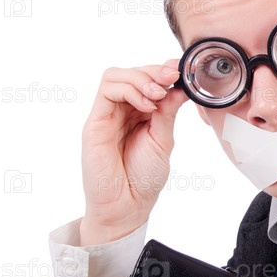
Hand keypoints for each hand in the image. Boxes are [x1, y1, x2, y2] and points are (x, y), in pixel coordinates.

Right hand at [79, 60, 188, 245]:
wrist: (127, 206)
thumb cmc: (143, 178)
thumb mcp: (163, 140)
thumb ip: (168, 113)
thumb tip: (180, 88)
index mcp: (141, 113)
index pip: (148, 79)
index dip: (163, 70)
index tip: (182, 71)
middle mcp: (122, 110)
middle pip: (132, 72)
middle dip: (155, 71)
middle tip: (173, 77)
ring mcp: (107, 115)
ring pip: (116, 76)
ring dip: (141, 78)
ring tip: (158, 95)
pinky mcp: (95, 122)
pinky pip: (106, 92)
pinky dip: (129, 91)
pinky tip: (147, 106)